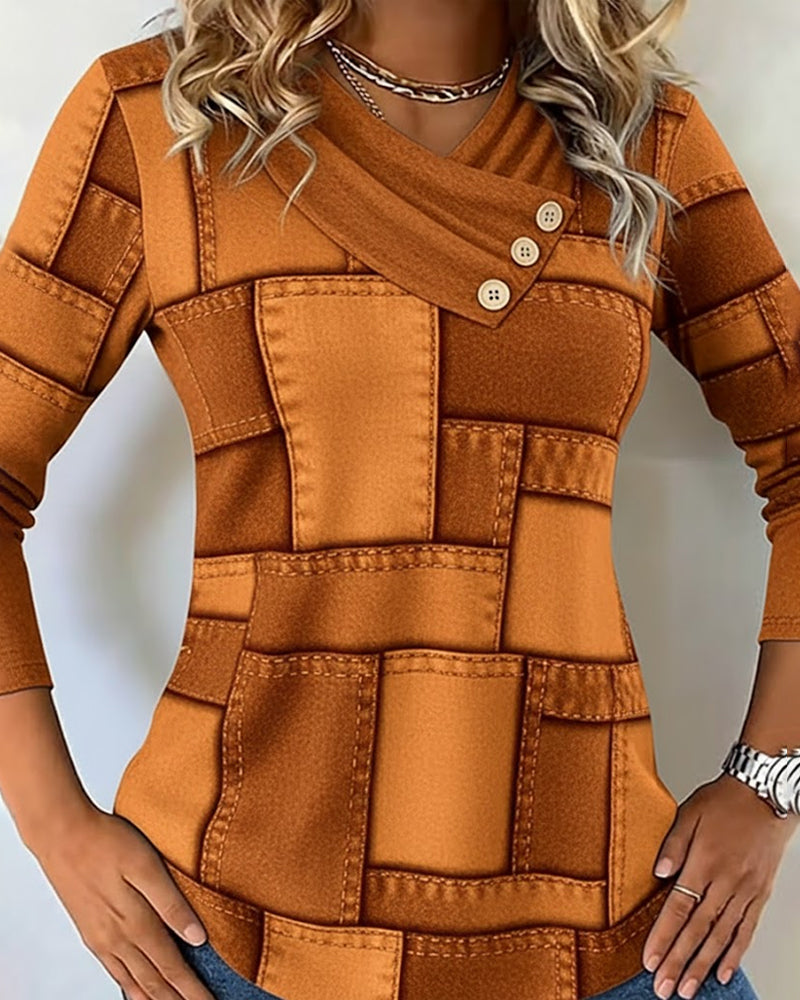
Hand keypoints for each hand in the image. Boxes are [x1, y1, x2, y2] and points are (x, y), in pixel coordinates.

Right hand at [29, 802, 215, 999]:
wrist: (61, 835)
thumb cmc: (107, 841)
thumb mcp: (147, 865)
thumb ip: (172, 903)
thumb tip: (198, 937)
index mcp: (136, 922)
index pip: (172, 967)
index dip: (192, 989)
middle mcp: (117, 939)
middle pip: (155, 981)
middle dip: (178, 998)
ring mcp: (101, 939)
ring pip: (134, 981)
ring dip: (155, 998)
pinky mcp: (90, 933)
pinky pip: (114, 971)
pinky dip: (130, 988)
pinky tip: (137, 992)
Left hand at [641, 772, 798, 998]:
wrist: (764, 795)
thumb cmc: (724, 802)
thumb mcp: (689, 813)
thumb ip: (672, 844)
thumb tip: (658, 873)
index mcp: (704, 862)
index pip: (679, 908)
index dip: (663, 936)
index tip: (650, 960)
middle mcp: (726, 882)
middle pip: (698, 930)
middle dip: (678, 962)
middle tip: (664, 988)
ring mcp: (745, 891)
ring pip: (722, 936)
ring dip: (702, 965)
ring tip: (688, 989)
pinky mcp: (760, 895)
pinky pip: (746, 930)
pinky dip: (735, 954)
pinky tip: (723, 972)